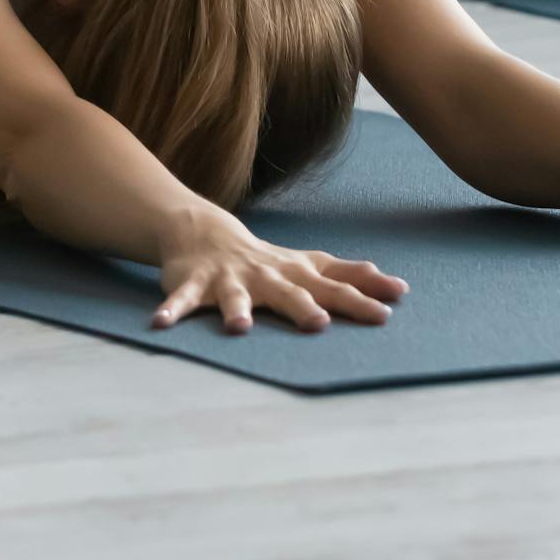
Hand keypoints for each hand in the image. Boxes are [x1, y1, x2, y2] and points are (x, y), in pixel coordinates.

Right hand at [151, 210, 407, 333]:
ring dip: (237, 310)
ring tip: (240, 327)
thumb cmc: (266, 259)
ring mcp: (230, 280)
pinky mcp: (195, 285)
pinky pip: (181, 300)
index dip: (361, 296)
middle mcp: (266, 276)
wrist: (204, 232)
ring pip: (235, 297)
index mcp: (295, 274)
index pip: (335, 286)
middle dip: (304, 308)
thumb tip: (398, 286)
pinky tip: (160, 324)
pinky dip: (171, 310)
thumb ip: (349, 276)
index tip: (390, 307)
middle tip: (321, 324)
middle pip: (290, 293)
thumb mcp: (309, 264)